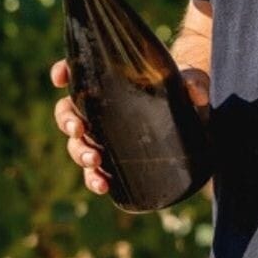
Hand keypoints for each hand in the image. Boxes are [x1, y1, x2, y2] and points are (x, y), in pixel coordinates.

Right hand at [51, 59, 212, 195]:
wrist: (193, 114)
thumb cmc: (184, 88)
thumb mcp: (192, 80)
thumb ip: (194, 83)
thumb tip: (198, 95)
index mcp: (109, 80)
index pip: (78, 72)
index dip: (63, 72)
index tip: (60, 77)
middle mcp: (100, 107)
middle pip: (68, 111)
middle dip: (67, 121)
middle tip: (79, 129)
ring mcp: (104, 134)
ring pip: (77, 143)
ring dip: (79, 152)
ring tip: (94, 161)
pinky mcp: (115, 157)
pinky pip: (95, 170)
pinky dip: (94, 178)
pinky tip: (102, 185)